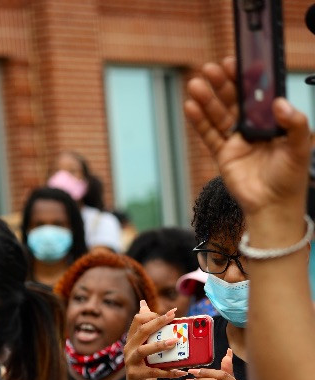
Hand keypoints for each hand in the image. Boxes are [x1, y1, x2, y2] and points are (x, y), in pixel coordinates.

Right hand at [123, 300, 185, 379]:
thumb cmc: (144, 367)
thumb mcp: (144, 347)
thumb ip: (146, 329)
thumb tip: (143, 303)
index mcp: (132, 339)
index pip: (138, 320)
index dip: (153, 314)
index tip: (170, 313)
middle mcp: (129, 348)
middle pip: (142, 330)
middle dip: (158, 322)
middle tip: (173, 316)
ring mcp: (131, 362)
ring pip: (144, 350)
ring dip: (160, 345)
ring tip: (174, 342)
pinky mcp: (136, 376)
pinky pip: (154, 372)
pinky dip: (169, 372)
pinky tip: (181, 371)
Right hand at [184, 57, 310, 221]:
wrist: (273, 206)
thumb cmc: (290, 178)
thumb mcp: (300, 147)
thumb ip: (295, 123)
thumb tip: (280, 103)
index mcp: (271, 120)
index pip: (257, 93)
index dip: (248, 78)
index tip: (239, 62)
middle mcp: (252, 127)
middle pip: (234, 100)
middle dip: (223, 83)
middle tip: (212, 68)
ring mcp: (236, 140)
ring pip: (218, 115)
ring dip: (206, 99)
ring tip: (196, 84)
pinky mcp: (223, 155)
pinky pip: (209, 135)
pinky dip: (199, 121)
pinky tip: (191, 107)